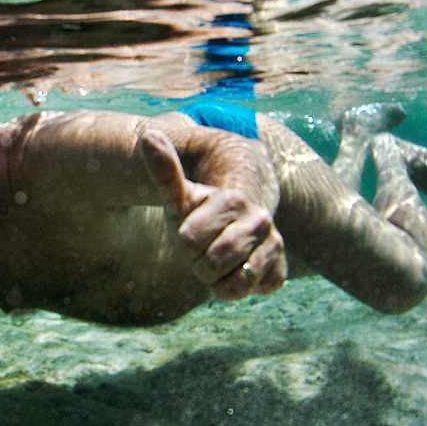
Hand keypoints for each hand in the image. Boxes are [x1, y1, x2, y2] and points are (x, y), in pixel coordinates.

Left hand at [141, 128, 286, 299]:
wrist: (231, 224)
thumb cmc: (197, 212)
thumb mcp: (180, 196)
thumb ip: (164, 169)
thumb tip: (148, 134)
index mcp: (232, 200)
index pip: (189, 240)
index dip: (185, 242)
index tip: (191, 231)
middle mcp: (260, 220)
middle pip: (210, 265)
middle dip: (199, 263)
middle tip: (204, 249)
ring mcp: (273, 245)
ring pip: (234, 285)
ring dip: (217, 279)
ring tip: (218, 260)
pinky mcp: (278, 270)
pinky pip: (250, 292)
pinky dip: (237, 288)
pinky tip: (236, 271)